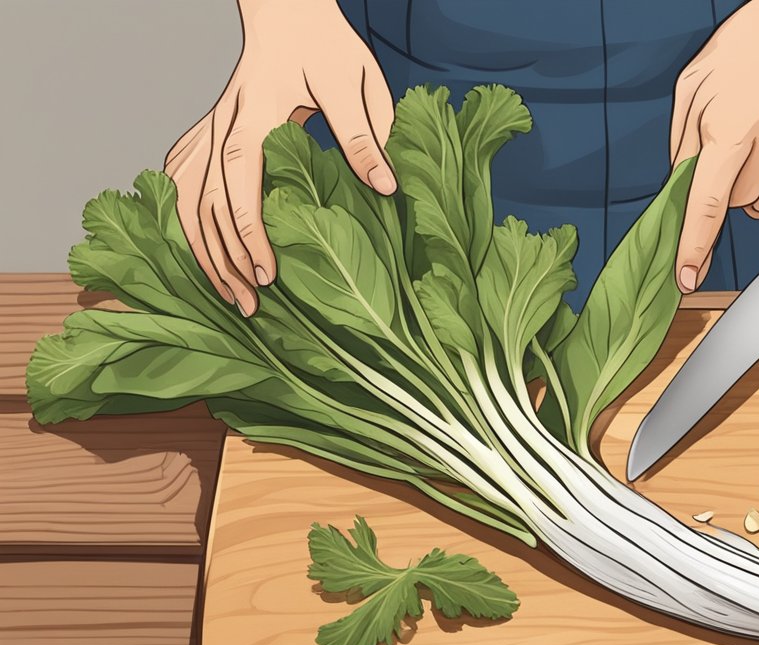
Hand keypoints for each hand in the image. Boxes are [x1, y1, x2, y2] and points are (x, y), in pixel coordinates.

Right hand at [164, 0, 395, 315]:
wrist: (288, 11)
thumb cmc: (327, 45)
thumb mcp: (357, 82)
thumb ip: (364, 134)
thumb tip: (384, 186)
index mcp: (257, 110)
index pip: (240, 178)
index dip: (250, 233)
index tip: (268, 277)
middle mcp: (223, 121)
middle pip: (206, 201)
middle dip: (224, 260)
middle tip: (251, 307)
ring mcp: (209, 126)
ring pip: (186, 199)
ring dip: (203, 251)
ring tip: (227, 296)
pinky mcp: (206, 131)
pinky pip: (181, 184)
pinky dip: (185, 223)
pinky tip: (201, 254)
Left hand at [669, 0, 758, 292]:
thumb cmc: (748, 42)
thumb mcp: (694, 83)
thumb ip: (683, 140)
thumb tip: (682, 186)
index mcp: (730, 124)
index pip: (708, 202)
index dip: (695, 245)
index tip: (687, 277)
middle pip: (739, 203)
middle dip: (726, 187)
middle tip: (729, 147)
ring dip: (755, 183)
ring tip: (757, 137)